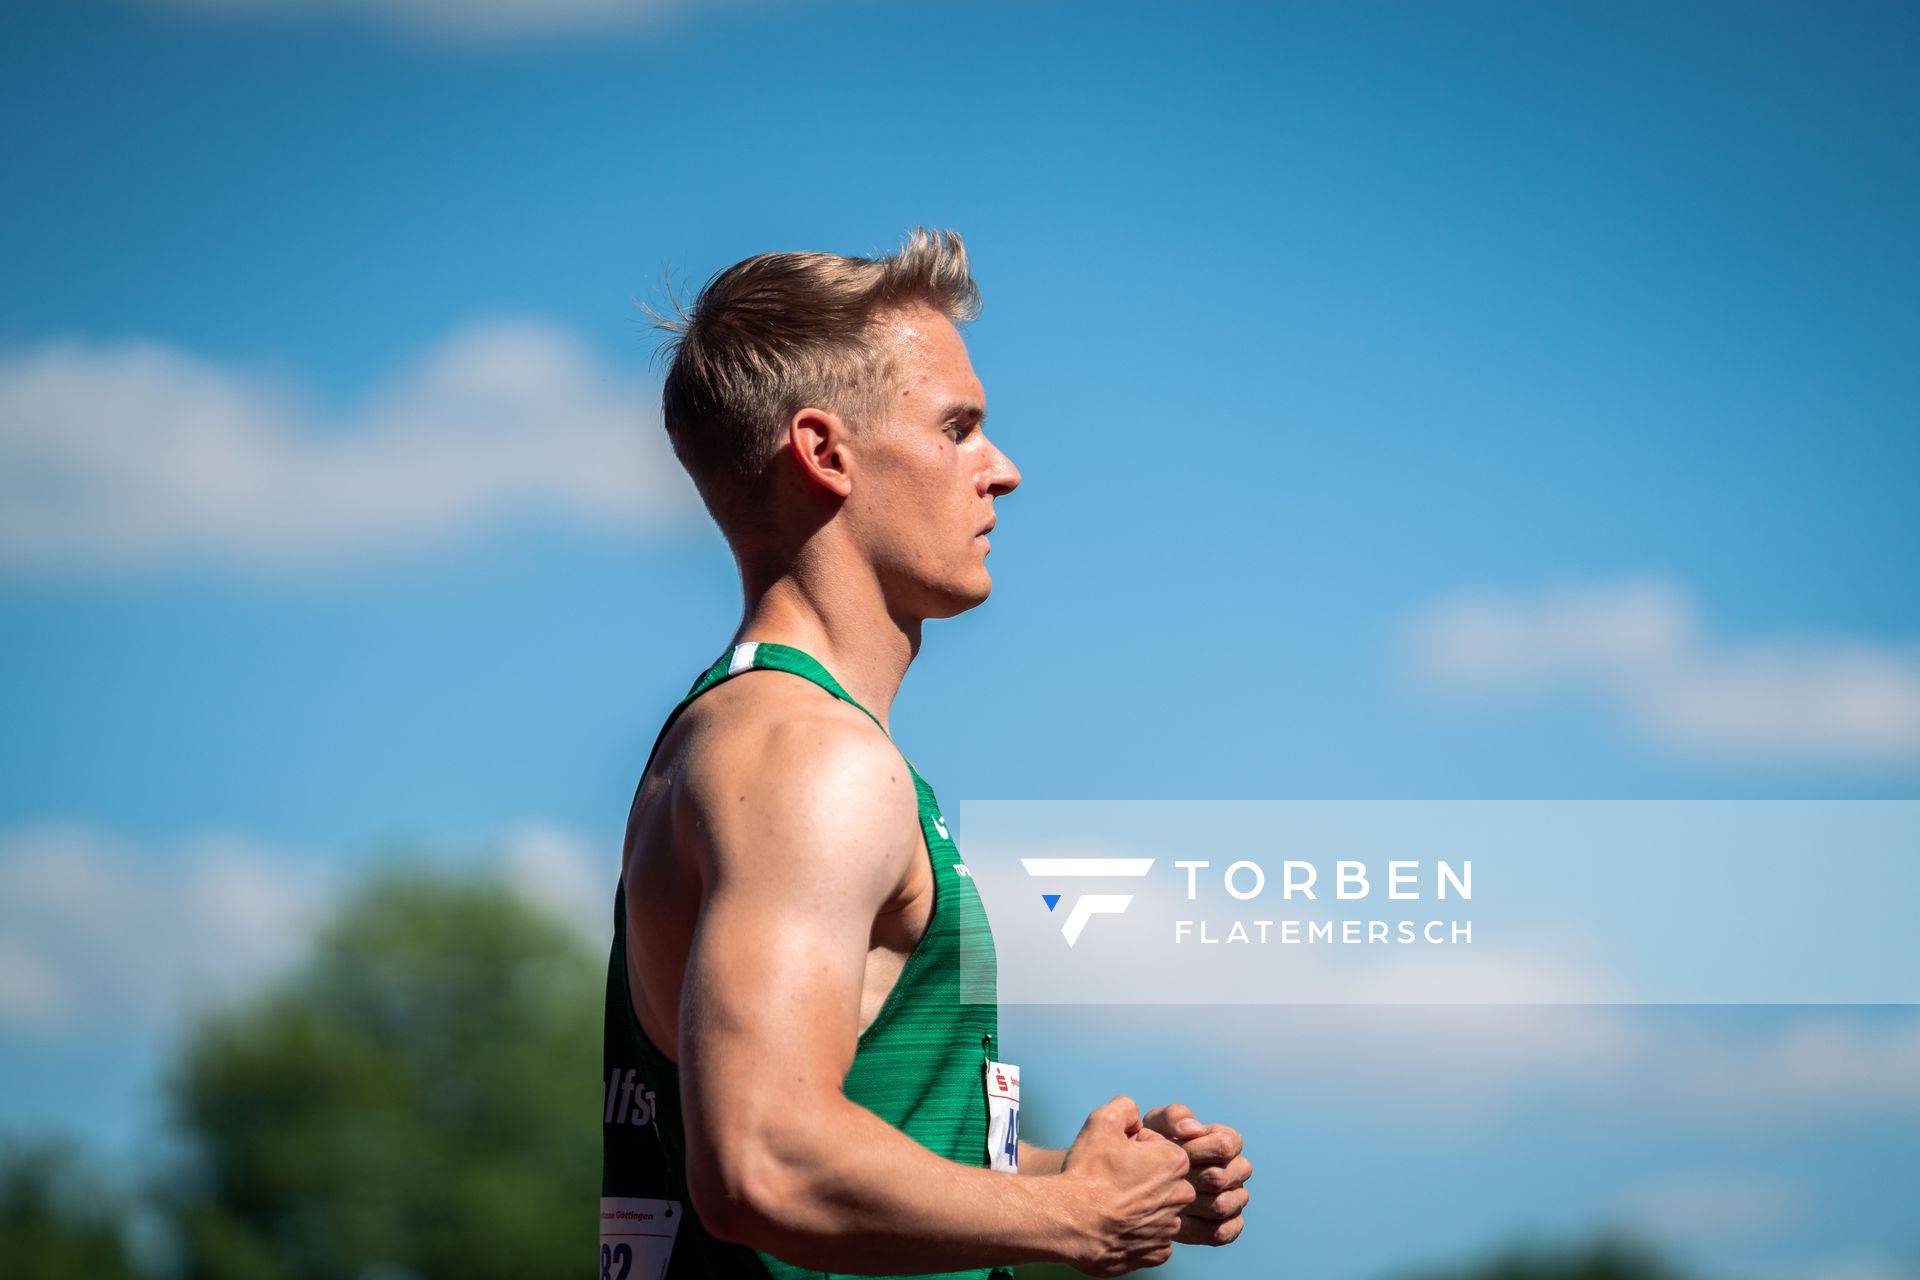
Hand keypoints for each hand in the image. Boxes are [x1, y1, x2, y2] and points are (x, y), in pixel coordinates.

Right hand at [1059, 1095, 1196, 1274]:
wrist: (1069, 1221)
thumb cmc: (1087, 1172)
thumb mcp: (1102, 1120)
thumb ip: (1126, 1107)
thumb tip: (1136, 1115)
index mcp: (1174, 1162)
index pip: (1158, 1148)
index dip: (1133, 1149)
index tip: (1116, 1158)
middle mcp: (1180, 1197)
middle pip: (1162, 1180)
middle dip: (1141, 1178)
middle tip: (1111, 1181)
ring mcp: (1169, 1228)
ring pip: (1158, 1210)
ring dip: (1140, 1207)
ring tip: (1111, 1205)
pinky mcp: (1156, 1254)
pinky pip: (1152, 1239)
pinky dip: (1137, 1234)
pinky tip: (1117, 1227)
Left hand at [1139, 1102, 1250, 1246]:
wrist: (1140, 1182)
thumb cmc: (1152, 1145)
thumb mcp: (1156, 1124)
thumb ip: (1174, 1116)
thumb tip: (1194, 1129)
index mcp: (1227, 1141)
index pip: (1227, 1145)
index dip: (1199, 1149)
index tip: (1174, 1150)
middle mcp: (1237, 1170)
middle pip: (1222, 1177)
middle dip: (1189, 1177)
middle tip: (1167, 1179)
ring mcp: (1235, 1198)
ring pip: (1223, 1206)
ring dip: (1192, 1204)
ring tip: (1170, 1200)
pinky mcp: (1227, 1226)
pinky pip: (1225, 1232)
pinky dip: (1203, 1229)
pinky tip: (1181, 1222)